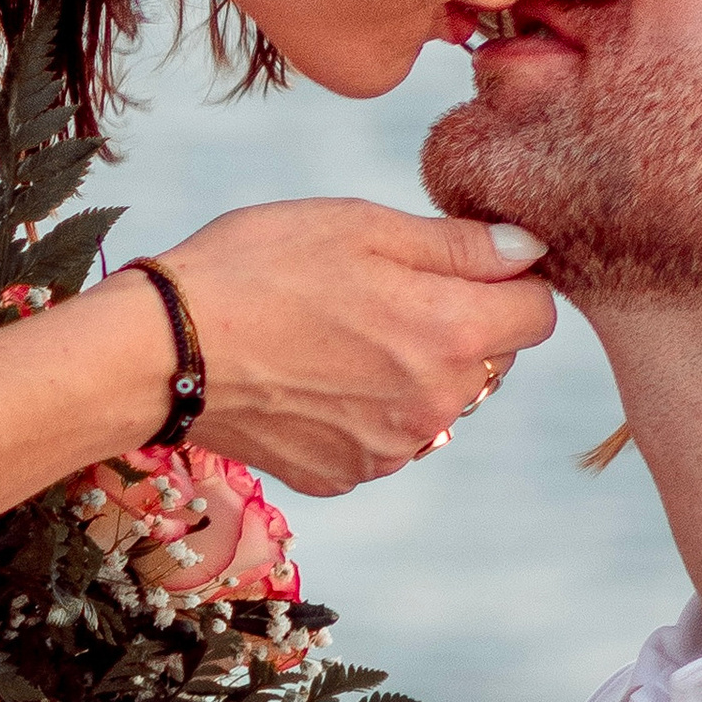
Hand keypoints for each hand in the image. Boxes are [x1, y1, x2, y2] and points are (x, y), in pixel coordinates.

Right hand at [127, 201, 554, 492]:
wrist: (163, 350)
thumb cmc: (258, 267)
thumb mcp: (361, 225)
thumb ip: (458, 245)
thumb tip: (528, 250)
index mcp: (451, 333)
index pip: (538, 313)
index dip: (507, 280)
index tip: (459, 265)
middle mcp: (436, 404)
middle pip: (491, 361)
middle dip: (458, 326)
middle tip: (381, 292)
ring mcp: (392, 449)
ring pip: (438, 402)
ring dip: (412, 371)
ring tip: (338, 334)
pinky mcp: (346, 475)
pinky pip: (386, 438)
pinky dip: (365, 410)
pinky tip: (312, 376)